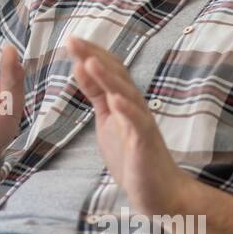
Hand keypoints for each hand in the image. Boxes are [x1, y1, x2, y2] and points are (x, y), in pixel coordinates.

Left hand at [67, 36, 194, 216]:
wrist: (161, 193)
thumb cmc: (133, 157)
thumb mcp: (107, 120)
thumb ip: (97, 94)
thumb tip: (82, 66)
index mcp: (123, 102)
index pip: (108, 71)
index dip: (90, 54)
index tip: (71, 39)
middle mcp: (135, 108)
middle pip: (116, 76)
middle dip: (94, 57)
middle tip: (73, 41)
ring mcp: (142, 125)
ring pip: (126, 95)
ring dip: (108, 78)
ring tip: (91, 62)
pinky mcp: (145, 144)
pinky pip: (138, 125)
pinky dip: (127, 111)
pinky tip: (115, 100)